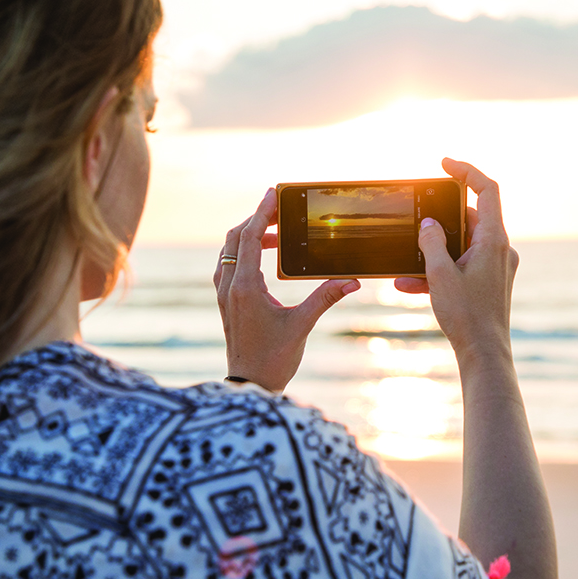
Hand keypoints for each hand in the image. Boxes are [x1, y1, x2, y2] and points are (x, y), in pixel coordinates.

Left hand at [214, 188, 359, 392]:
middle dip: (255, 220)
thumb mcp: (302, 325)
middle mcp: (230, 287)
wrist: (250, 385)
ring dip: (248, 236)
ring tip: (275, 233)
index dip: (261, 212)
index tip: (273, 193)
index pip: (248, 238)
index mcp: (245, 288)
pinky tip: (264, 257)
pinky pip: (230, 265)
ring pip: (229, 251)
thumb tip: (352, 280)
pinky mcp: (227, 302)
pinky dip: (244, 253)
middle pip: (234, 238)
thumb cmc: (273, 359)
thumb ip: (326, 298)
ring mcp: (225, 294)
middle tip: (279, 210)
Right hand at [395, 158, 518, 368]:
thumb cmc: (467, 316)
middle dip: (439, 222)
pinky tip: (411, 286)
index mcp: (494, 240)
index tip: (445, 163)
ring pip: (462, 245)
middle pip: (469, 218)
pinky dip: (440, 270)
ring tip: (407, 265)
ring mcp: (497, 266)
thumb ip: (431, 242)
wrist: (484, 354)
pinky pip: (462, 265)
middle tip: (416, 222)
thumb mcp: (440, 275)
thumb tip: (428, 223)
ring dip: (433, 252)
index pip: (487, 189)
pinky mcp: (490, 281)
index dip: (466, 171)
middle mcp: (500, 249)